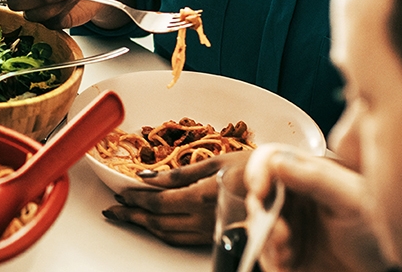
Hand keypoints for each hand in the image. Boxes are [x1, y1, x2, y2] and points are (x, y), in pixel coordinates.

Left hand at [102, 151, 247, 245]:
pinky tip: (156, 226)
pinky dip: (164, 233)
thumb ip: (179, 173)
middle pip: (159, 222)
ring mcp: (211, 231)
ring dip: (145, 227)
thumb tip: (147, 177)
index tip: (121, 194)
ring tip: (128, 217)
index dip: (136, 200)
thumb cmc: (254, 168)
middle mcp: (205, 218)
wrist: (286, 187)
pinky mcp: (217, 236)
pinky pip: (183, 239)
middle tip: (115, 210)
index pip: (158, 203)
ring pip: (169, 235)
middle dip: (133, 216)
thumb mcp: (215, 162)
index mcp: (203, 197)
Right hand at [244, 144, 387, 271]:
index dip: (260, 172)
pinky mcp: (288, 254)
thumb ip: (317, 178)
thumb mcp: (354, 198)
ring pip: (259, 224)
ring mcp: (291, 227)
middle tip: (279, 228)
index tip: (260, 188)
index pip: (272, 162)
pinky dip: (271, 256)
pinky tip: (287, 261)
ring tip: (286, 248)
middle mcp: (297, 199)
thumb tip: (279, 161)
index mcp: (311, 177)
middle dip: (263, 210)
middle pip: (260, 194)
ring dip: (267, 236)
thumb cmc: (381, 232)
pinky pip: (265, 252)